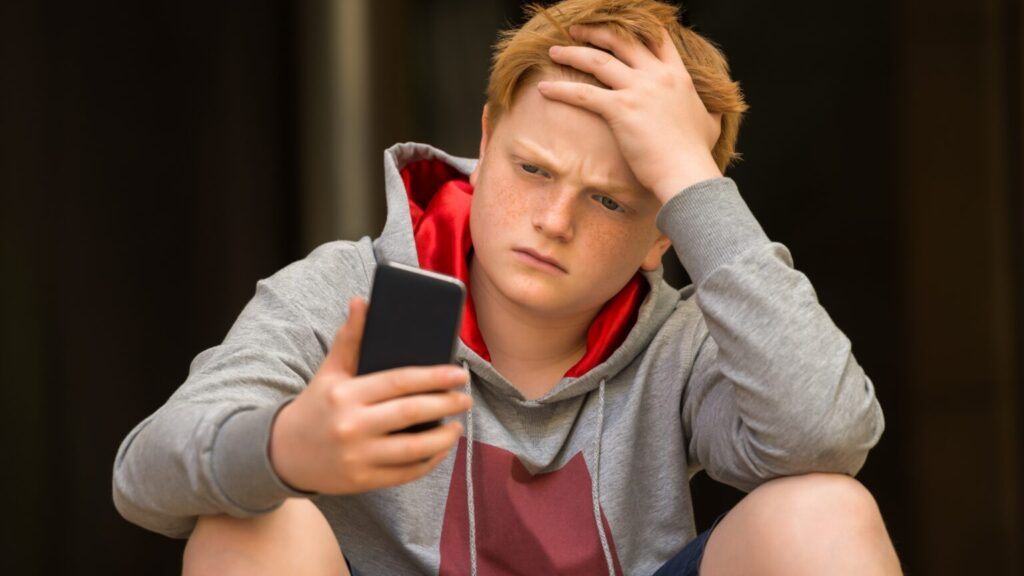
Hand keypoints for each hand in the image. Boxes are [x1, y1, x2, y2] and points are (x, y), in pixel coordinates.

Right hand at [269, 297, 471, 493]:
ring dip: (443, 438)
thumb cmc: (316, 405)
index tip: (458, 374)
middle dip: (445, 405)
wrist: (282, 453)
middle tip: (466, 398)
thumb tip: (362, 301)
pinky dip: (428, 462)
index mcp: (346, 394)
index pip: (399, 382)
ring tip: (458, 425)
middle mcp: (352, 426)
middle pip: (411, 413)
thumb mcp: (329, 371)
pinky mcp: (362, 481)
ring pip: (413, 449)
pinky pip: (405, 473)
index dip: (433, 377)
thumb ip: (350, 338)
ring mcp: (357, 457)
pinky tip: (440, 449)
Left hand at [538, 25, 722, 203]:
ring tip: (555, 50)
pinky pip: (584, 93)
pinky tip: (544, 88)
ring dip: (573, 53)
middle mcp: (657, 76)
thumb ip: (709, 112)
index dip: (635, 28)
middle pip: (622, 41)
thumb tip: (714, 114)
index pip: (656, 38)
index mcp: (678, 76)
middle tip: (576, 31)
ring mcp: (639, 90)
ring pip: (599, 61)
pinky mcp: (621, 109)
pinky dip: (561, 89)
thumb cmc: (696, 155)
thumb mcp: (710, 125)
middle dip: (596, 32)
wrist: (687, 173)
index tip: (615, 27)